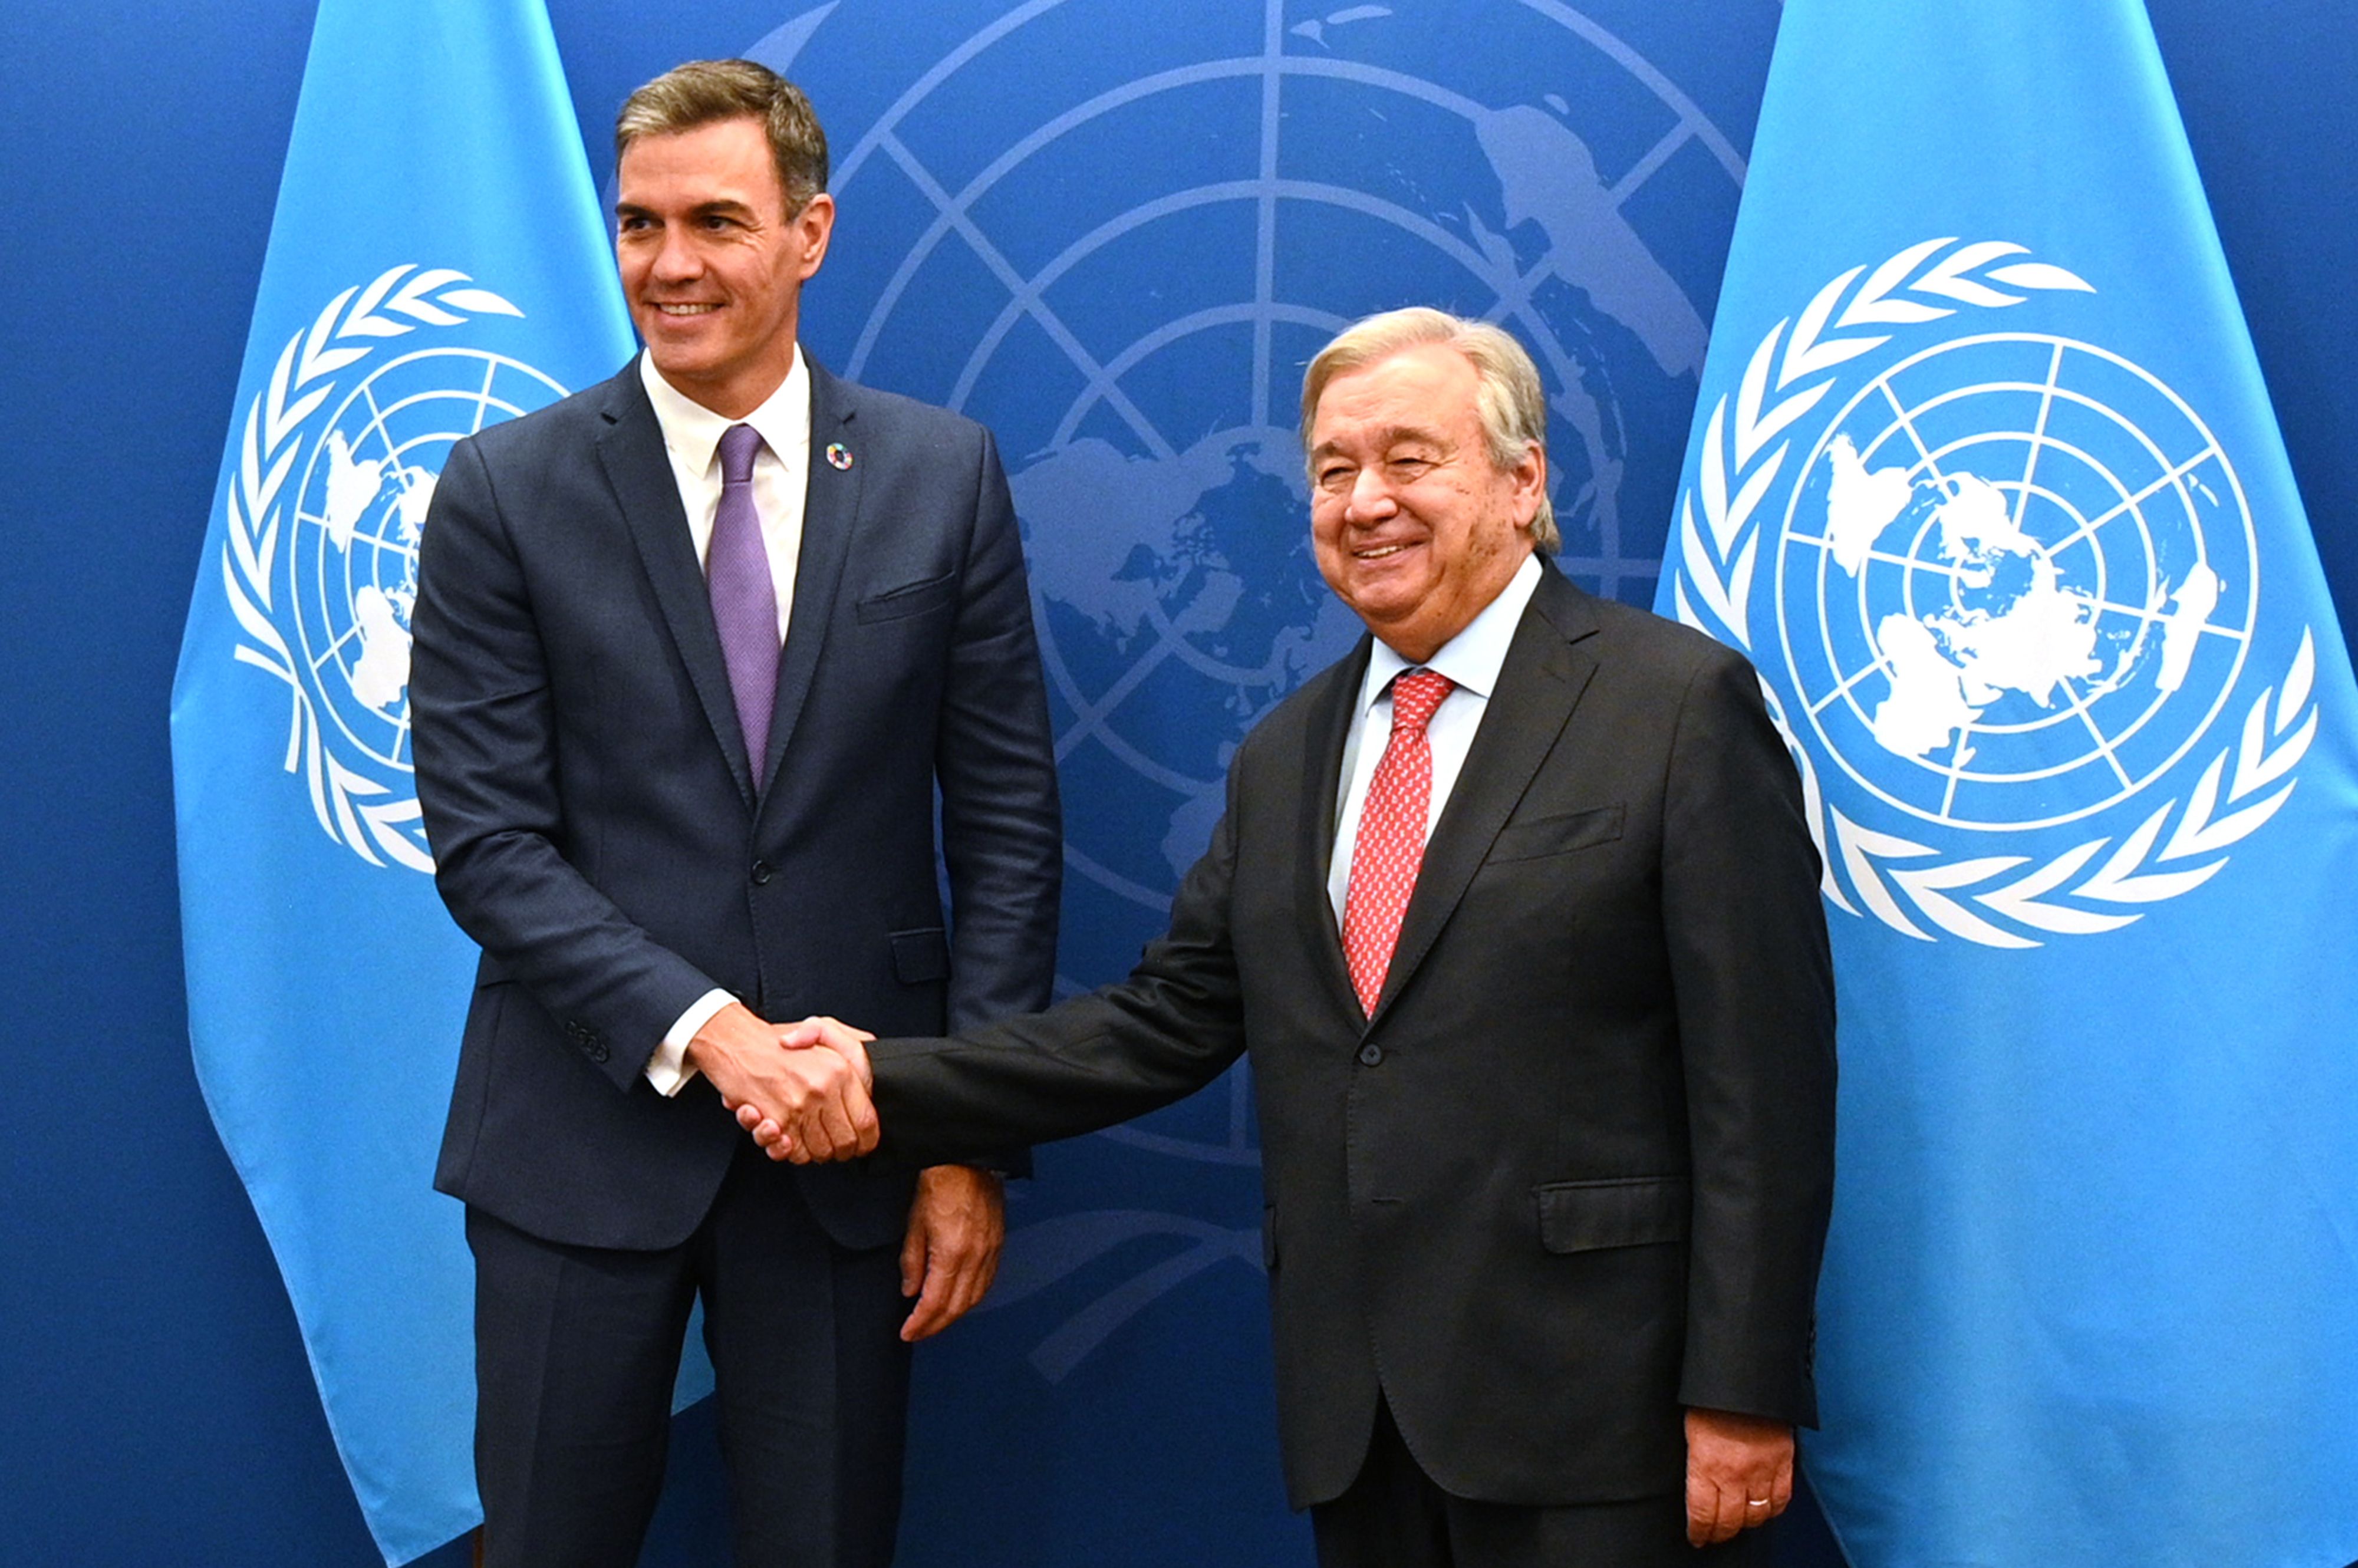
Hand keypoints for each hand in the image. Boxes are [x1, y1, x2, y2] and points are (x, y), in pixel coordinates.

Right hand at [691, 1002, 875, 1161]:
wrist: (735, 1042)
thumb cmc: (777, 1039)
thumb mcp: (824, 1030)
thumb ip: (854, 1044)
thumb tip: (873, 1062)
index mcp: (840, 1070)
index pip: (866, 1121)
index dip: (865, 1140)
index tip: (860, 1144)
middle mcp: (822, 1089)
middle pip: (844, 1142)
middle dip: (838, 1150)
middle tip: (829, 1143)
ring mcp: (798, 1106)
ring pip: (818, 1151)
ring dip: (811, 1151)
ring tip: (802, 1134)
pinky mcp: (774, 1120)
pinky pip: (790, 1151)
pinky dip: (786, 1149)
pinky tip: (781, 1134)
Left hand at [898, 1164, 1004, 1341]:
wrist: (967, 1160)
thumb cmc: (940, 1184)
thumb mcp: (914, 1223)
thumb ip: (912, 1261)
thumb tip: (911, 1290)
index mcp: (952, 1252)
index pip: (936, 1302)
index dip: (921, 1323)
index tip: (909, 1331)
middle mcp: (975, 1257)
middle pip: (957, 1307)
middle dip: (936, 1326)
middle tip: (919, 1333)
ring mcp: (990, 1251)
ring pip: (975, 1298)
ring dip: (954, 1316)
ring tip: (936, 1322)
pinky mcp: (998, 1245)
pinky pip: (987, 1282)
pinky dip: (972, 1298)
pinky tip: (960, 1301)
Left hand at [1684, 1408, 1793, 1545]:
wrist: (1745, 1374)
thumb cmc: (1710, 1397)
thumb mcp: (1690, 1430)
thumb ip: (1695, 1462)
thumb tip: (1695, 1487)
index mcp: (1705, 1465)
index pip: (1702, 1515)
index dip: (1699, 1532)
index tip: (1697, 1537)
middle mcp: (1734, 1474)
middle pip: (1730, 1522)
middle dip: (1720, 1534)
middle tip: (1715, 1536)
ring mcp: (1762, 1470)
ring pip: (1757, 1515)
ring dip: (1746, 1524)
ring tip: (1738, 1524)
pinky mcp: (1783, 1462)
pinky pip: (1782, 1499)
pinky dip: (1773, 1510)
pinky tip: (1764, 1510)